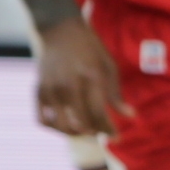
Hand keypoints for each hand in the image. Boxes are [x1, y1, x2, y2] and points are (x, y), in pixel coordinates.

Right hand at [32, 14, 131, 136]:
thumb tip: (131, 117)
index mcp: (91, 76)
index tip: (117, 138)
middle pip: (82, 123)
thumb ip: (116, 94)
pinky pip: (42, 121)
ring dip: (75, 134)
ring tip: (85, 130)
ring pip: (62, 126)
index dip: (109, 130)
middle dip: (95, 133)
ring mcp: (51, 88)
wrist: (60, 30)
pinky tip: (66, 125)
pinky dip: (54, 129)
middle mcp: (69, 84)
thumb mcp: (108, 66)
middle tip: (101, 132)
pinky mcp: (38, 91)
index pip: (99, 114)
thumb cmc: (90, 49)